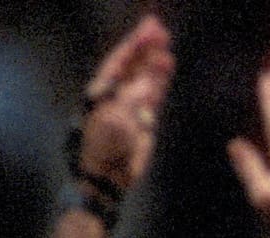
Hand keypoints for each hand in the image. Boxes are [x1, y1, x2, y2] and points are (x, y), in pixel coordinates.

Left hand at [68, 15, 173, 193]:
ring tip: (167, 47)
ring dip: (155, 63)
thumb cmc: (103, 149)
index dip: (134, 45)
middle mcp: (116, 94)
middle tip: (160, 29)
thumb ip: (132, 101)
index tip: (149, 30)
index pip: (119, 62)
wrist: (107, 176)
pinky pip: (154, 95)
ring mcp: (131, 107)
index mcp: (102, 91)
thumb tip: (148, 84)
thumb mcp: (115, 122)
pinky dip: (160, 82)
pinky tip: (167, 69)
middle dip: (145, 48)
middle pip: (133, 66)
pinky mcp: (144, 120)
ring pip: (145, 78)